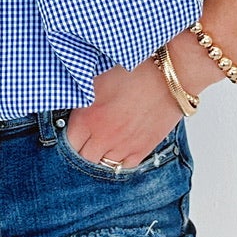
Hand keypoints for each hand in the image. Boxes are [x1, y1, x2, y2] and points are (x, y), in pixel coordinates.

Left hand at [64, 54, 189, 167]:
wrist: (169, 75)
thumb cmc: (133, 70)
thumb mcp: (97, 78)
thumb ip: (81, 97)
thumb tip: (72, 102)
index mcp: (86, 118)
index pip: (68, 143)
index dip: (70, 137)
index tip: (74, 131)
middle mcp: (102, 137)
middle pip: (84, 158)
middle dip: (83, 150)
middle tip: (87, 140)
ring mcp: (123, 146)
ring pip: (103, 165)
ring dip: (101, 156)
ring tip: (104, 143)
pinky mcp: (142, 149)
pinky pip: (124, 167)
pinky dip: (119, 161)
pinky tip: (120, 148)